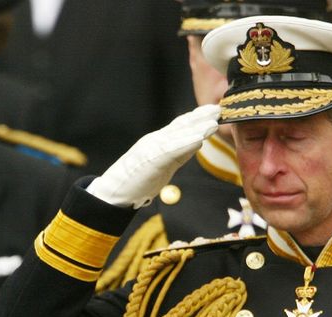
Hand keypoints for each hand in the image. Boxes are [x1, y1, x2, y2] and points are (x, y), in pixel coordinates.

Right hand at [87, 104, 220, 207]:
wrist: (114, 193)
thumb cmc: (137, 182)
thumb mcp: (163, 165)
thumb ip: (179, 154)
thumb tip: (196, 145)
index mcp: (158, 142)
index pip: (180, 126)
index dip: (196, 117)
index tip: (212, 111)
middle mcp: (156, 140)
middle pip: (181, 125)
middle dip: (200, 117)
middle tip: (218, 109)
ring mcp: (152, 148)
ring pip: (178, 135)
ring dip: (197, 128)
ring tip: (213, 123)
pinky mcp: (151, 159)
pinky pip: (172, 149)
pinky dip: (186, 143)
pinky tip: (199, 139)